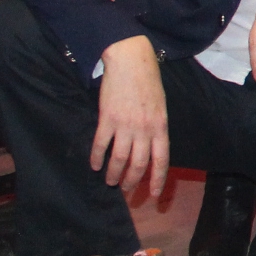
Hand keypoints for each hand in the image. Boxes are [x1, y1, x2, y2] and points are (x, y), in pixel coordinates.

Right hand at [91, 36, 170, 200]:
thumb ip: (156, 127)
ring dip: (113, 174)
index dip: (158, 179)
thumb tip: (151, 148)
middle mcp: (145, 129)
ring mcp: (125, 125)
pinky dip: (96, 158)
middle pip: (139, 164)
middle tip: (126, 190)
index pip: (162, 160)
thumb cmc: (148, 81)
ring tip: (110, 181)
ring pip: (119, 159)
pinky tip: (94, 165)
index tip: (154, 194)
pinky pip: (100, 145)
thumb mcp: (160, 106)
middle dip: (133, 181)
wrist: (131, 61)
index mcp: (161, 126)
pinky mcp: (107, 119)